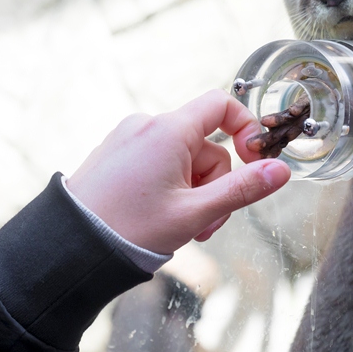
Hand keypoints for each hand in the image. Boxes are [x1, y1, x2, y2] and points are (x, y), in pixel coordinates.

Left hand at [65, 90, 290, 254]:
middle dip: (213, 184)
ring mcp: (127, 140)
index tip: (253, 160)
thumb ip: (242, 189)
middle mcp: (146, 126)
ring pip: (180, 160)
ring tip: (179, 227)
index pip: (221, 105)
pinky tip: (157, 218)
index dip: (245, 129)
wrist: (71, 246)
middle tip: (204, 224)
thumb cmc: (129, 229)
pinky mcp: (114, 156)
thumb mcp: (195, 213)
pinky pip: (156, 164)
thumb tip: (281, 170)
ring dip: (191, 192)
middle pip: (204, 144)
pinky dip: (167, 189)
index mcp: (168, 131)